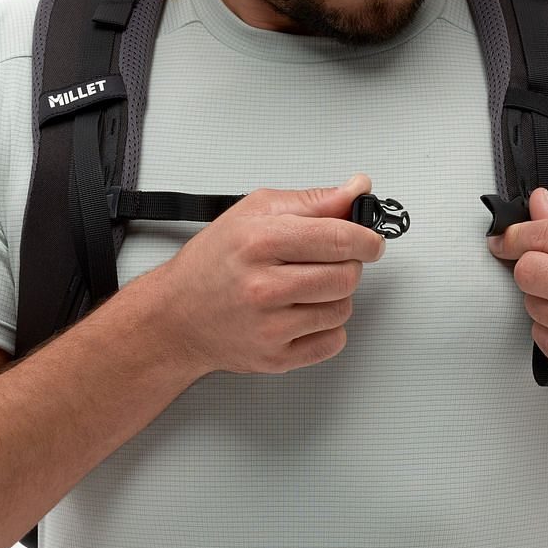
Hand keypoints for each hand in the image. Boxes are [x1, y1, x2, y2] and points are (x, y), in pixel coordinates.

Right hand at [158, 173, 385, 375]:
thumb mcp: (255, 212)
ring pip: (342, 309)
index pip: (339, 238)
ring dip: (335, 297)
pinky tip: (303, 314)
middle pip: (347, 276)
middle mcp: (263, 286)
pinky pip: (332, 342)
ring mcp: (269, 327)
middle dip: (347, 266)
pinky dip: (326, 328)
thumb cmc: (213, 262)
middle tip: (327, 263)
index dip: (367, 239)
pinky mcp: (275, 357)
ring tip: (306, 289)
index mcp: (260, 242)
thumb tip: (357, 189)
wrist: (176, 316)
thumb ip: (313, 201)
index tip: (371, 241)